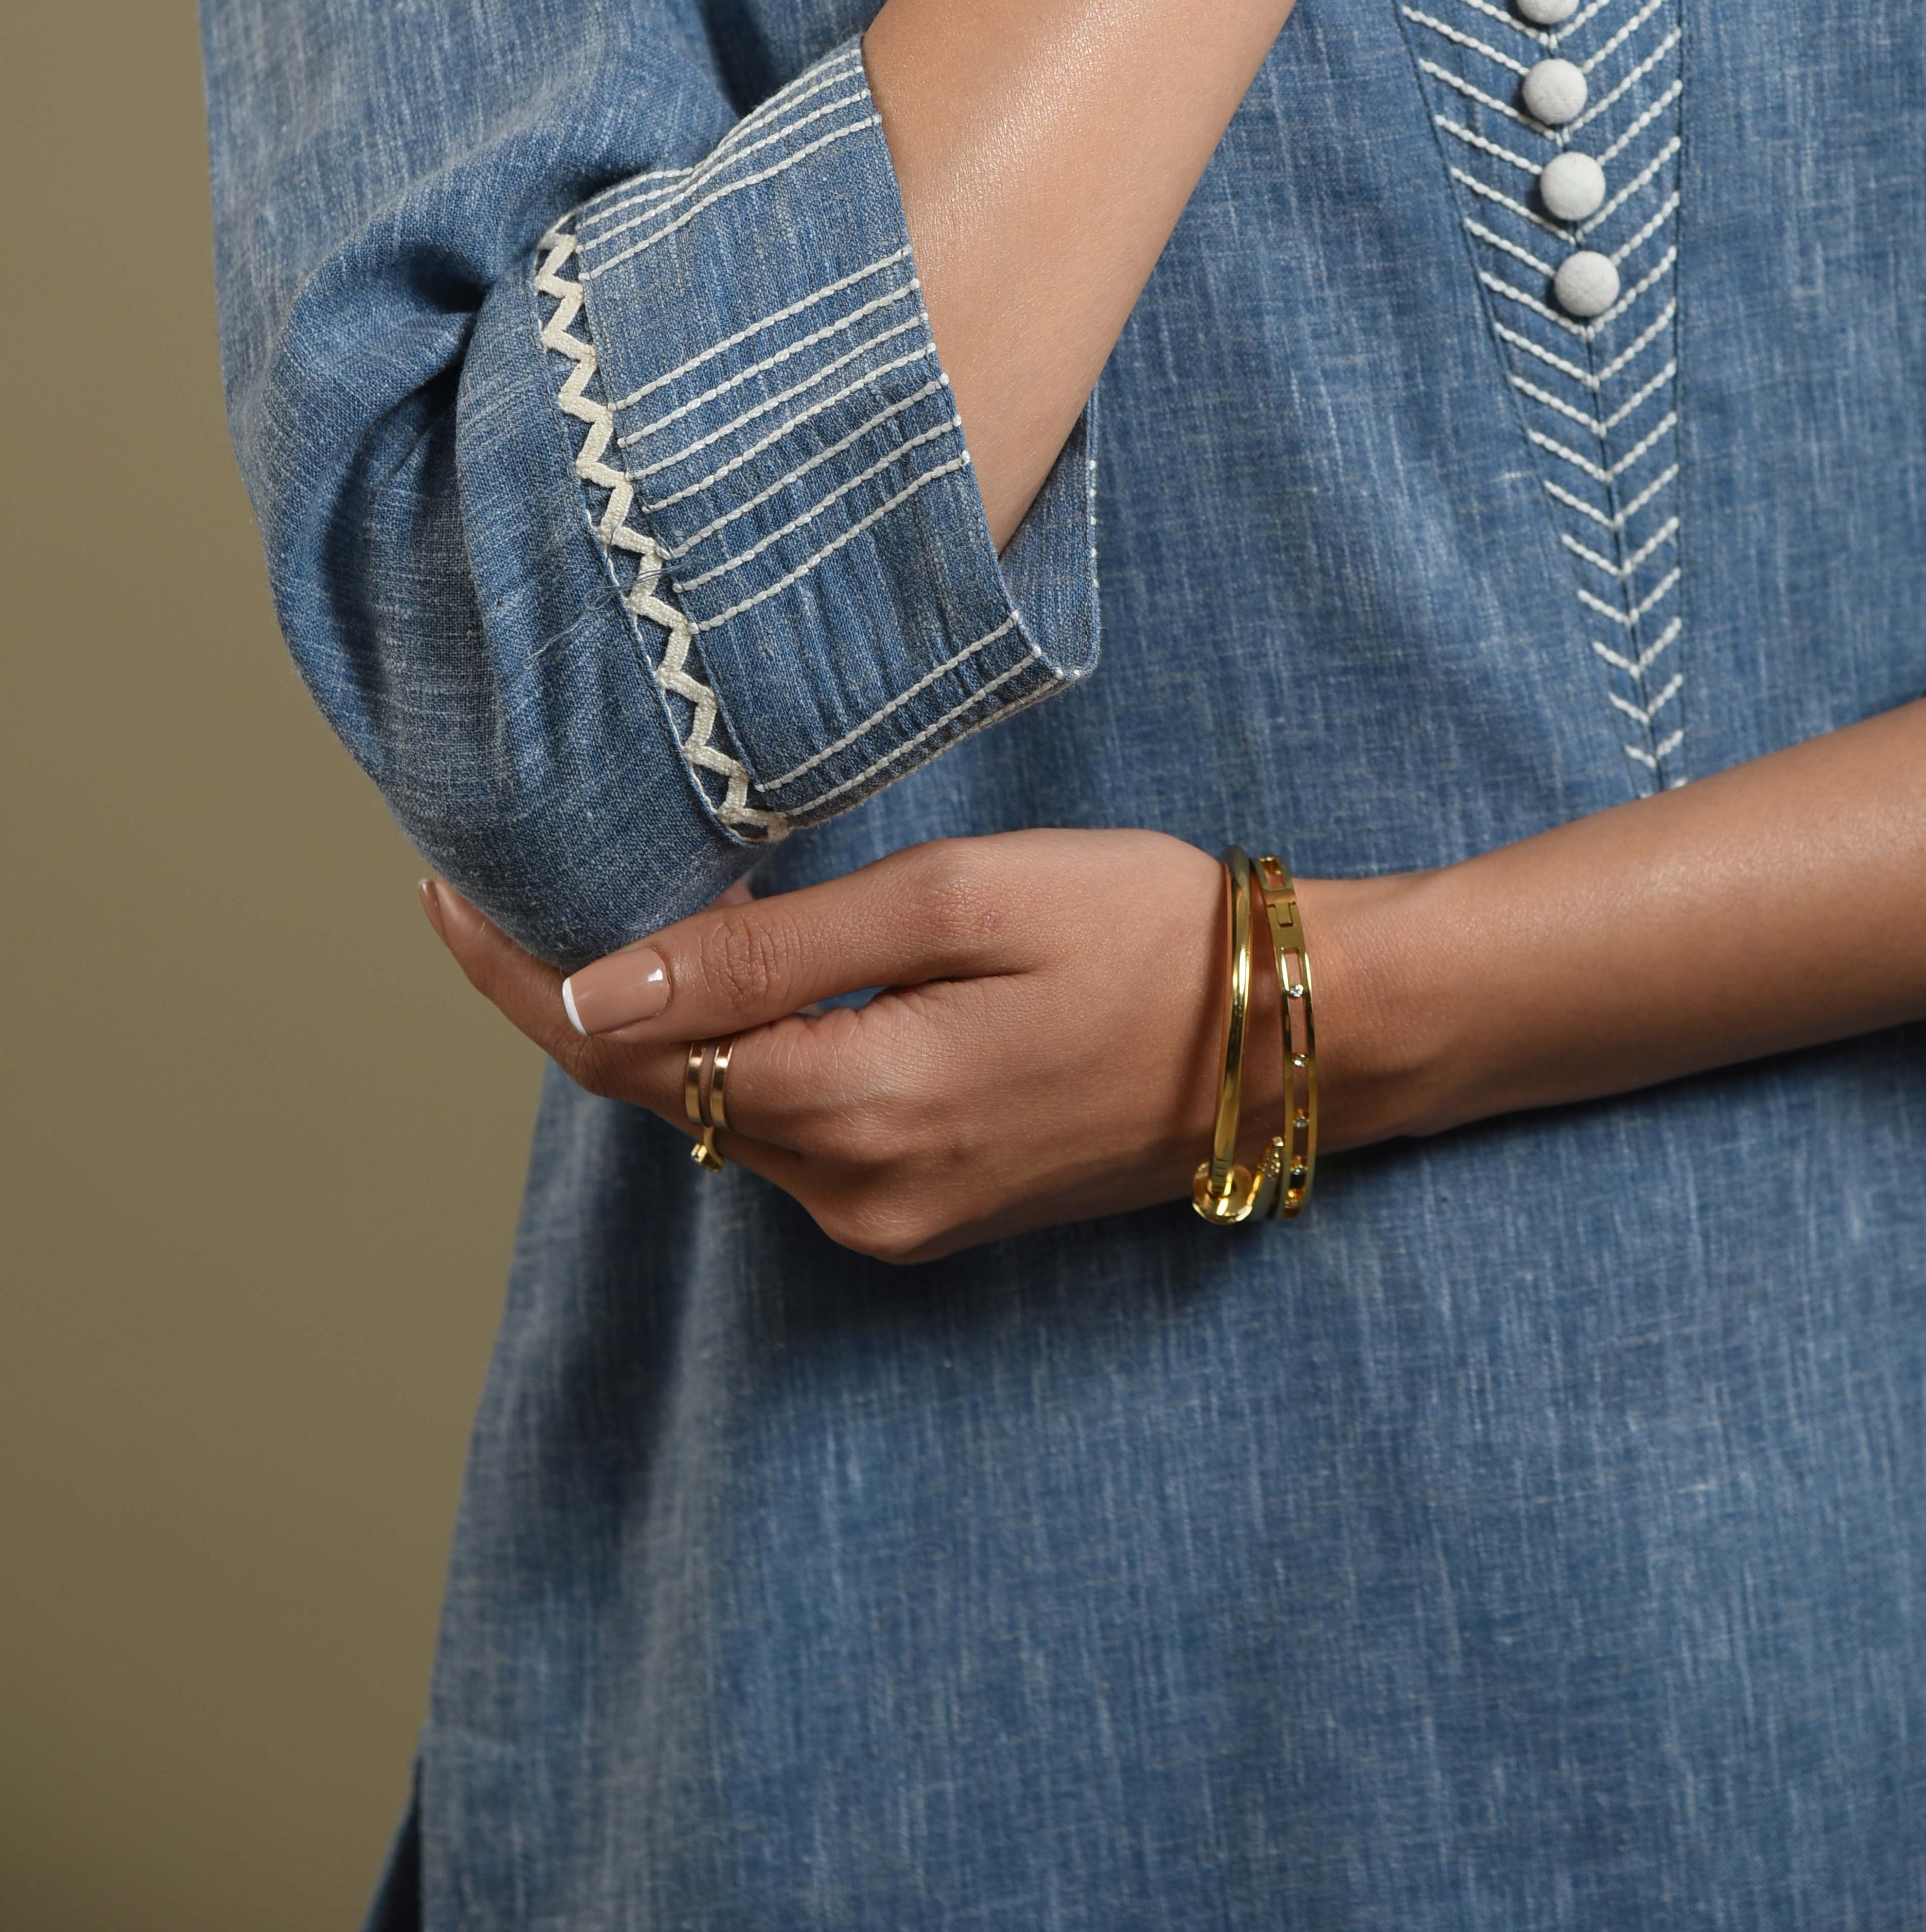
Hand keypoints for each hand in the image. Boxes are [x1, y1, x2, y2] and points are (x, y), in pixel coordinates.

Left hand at [423, 831, 1381, 1261]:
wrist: (1299, 1035)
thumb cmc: (1145, 930)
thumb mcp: (956, 902)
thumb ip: (768, 953)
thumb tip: (598, 988)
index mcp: (858, 1103)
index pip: (621, 1054)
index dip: (520, 978)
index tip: (443, 898)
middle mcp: (857, 1190)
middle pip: (655, 1096)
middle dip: (579, 998)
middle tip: (518, 889)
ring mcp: (895, 1218)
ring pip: (722, 1119)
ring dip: (666, 1032)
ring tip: (634, 916)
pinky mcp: (933, 1216)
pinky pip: (795, 1137)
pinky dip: (749, 1064)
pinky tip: (755, 987)